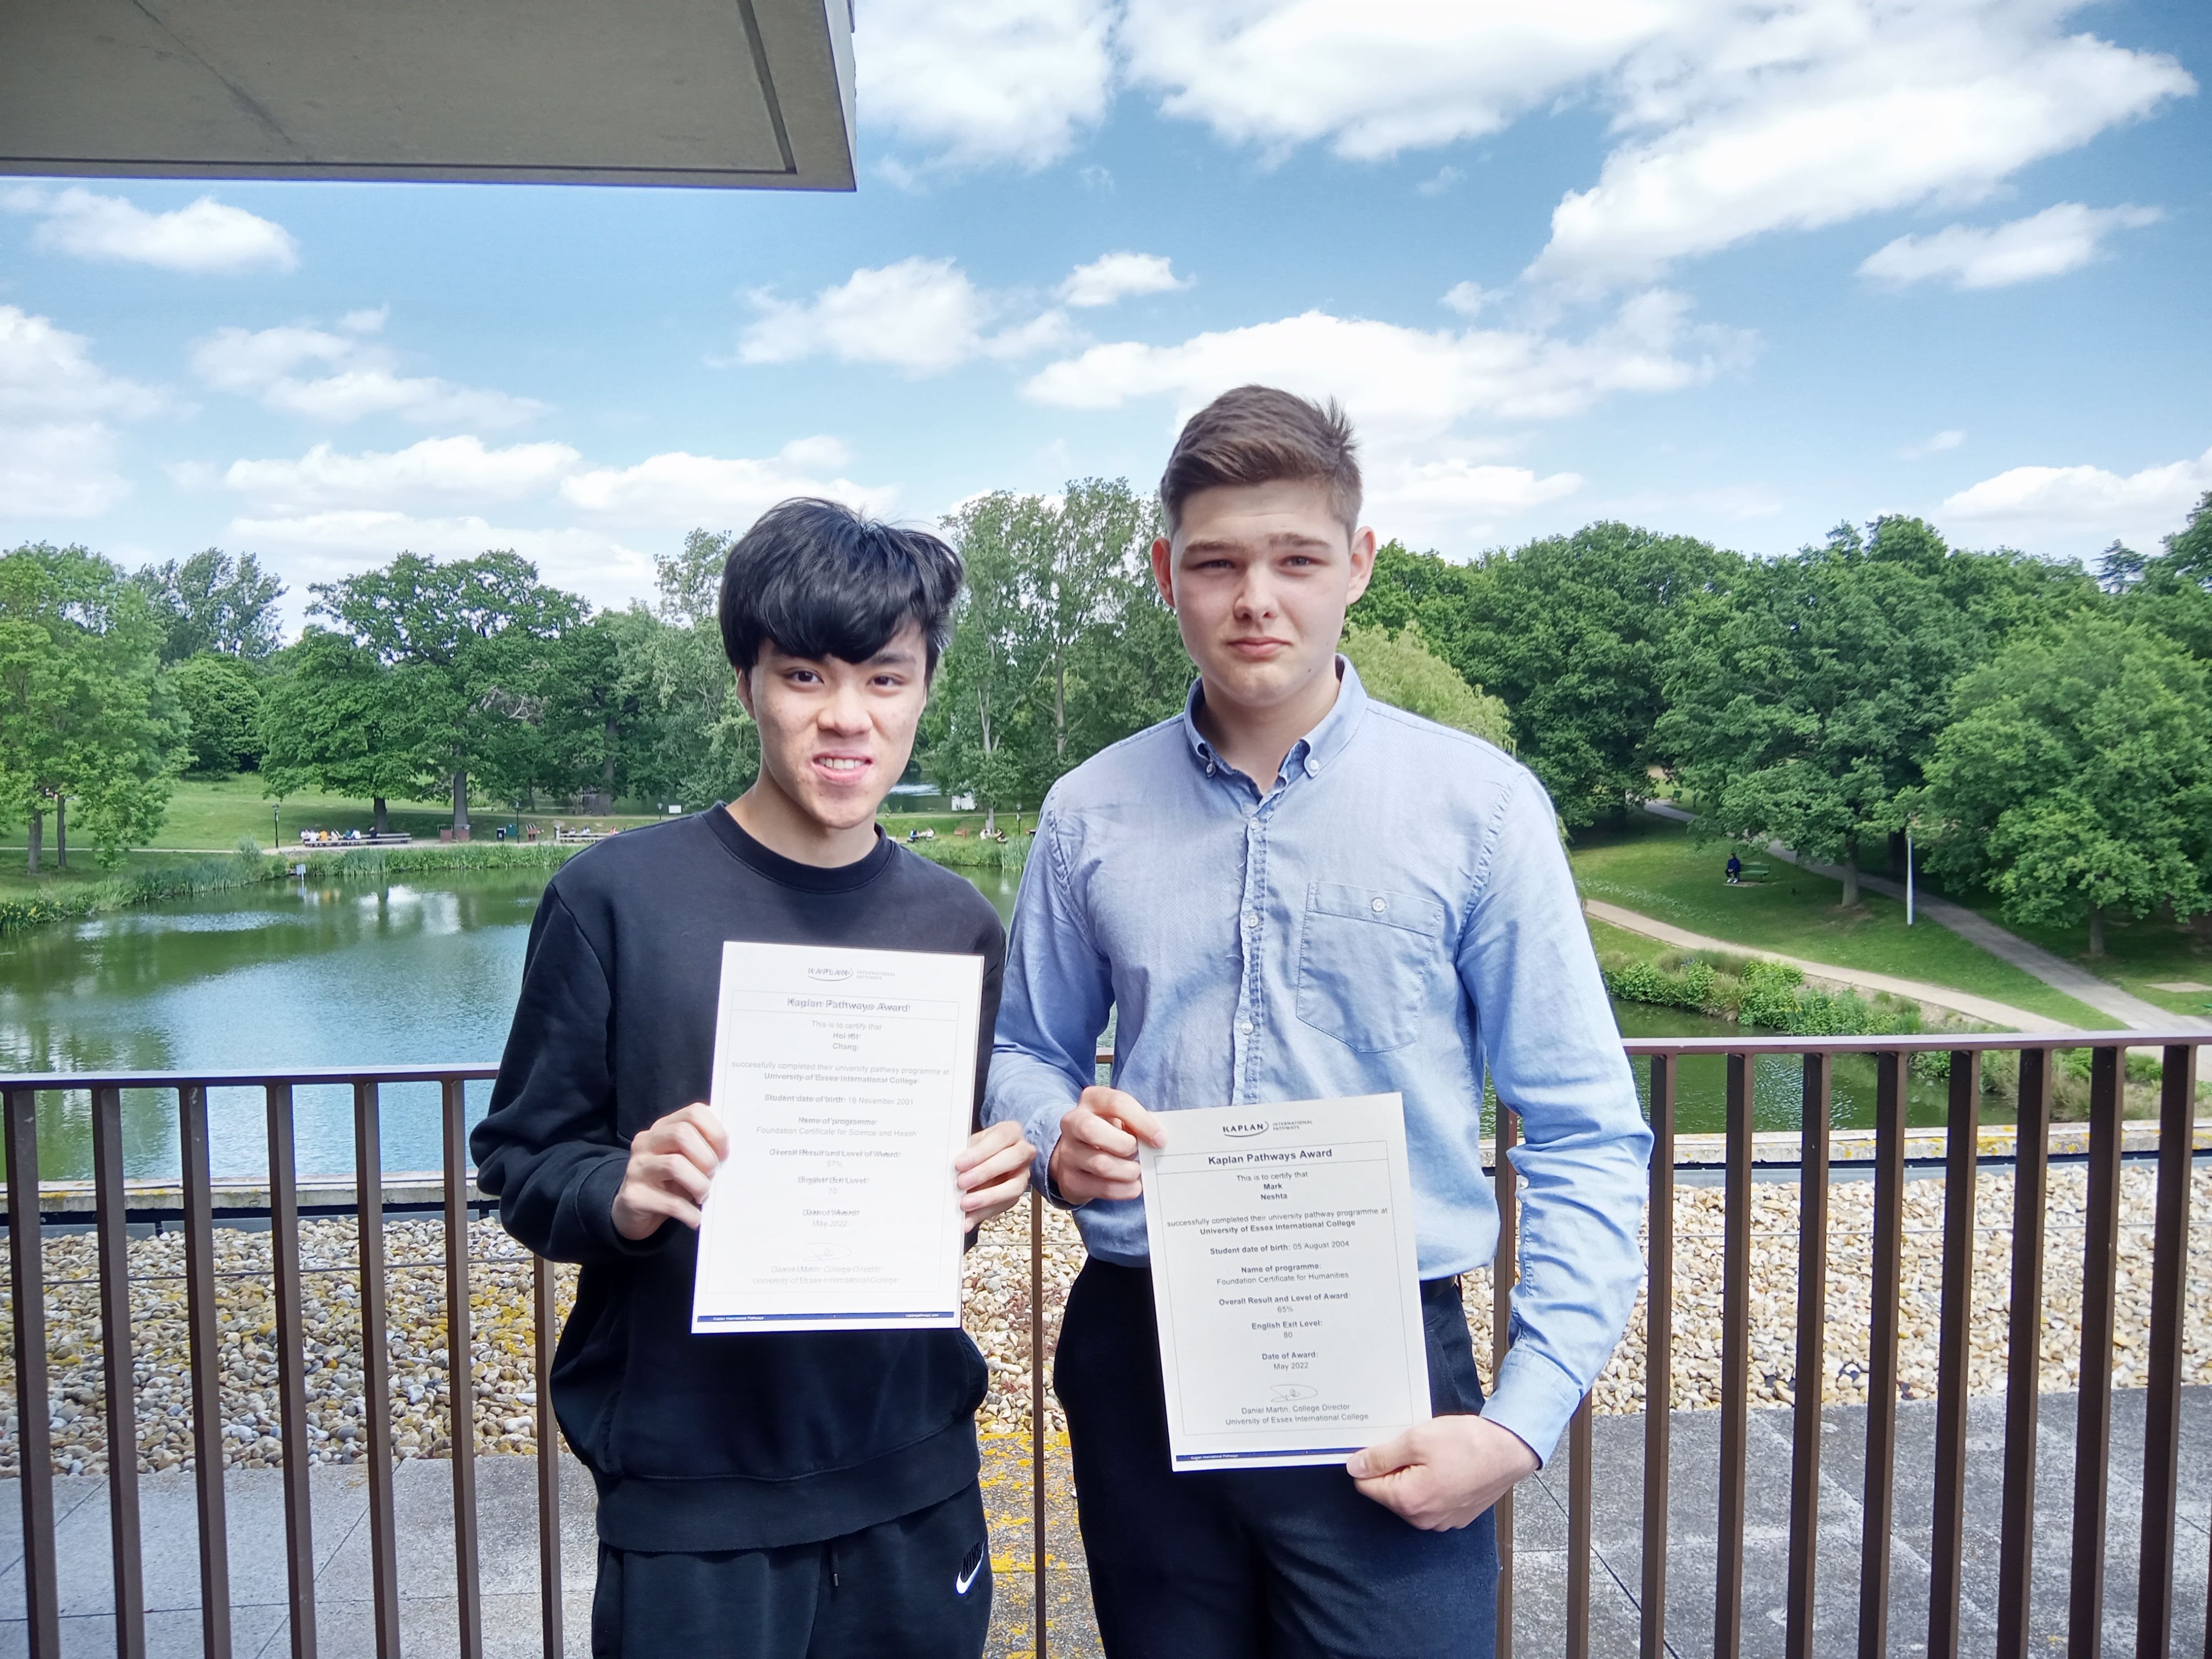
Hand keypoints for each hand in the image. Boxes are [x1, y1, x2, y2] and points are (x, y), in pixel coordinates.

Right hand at [611, 1103, 727, 1240]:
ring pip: (675, 1165)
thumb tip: (732, 1153)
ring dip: (699, 1184)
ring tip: (704, 1196)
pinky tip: (695, 1217)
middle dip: (706, 1157)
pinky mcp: (633, 1195)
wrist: (634, 1211)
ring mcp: (637, 1168)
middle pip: (682, 1134)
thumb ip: (703, 1149)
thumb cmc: (669, 1183)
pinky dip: (690, 1213)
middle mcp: (646, 1142)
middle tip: (712, 1175)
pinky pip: (670, 1202)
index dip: (715, 1132)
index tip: (725, 1154)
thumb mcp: (686, 1160)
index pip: (693, 1113)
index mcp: (663, 1128)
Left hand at [955, 1120, 1036, 1224]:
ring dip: (988, 1197)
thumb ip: (964, 1153)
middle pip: (1012, 1159)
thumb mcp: (972, 1144)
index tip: (960, 1163)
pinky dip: (983, 1214)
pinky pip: (1003, 1206)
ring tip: (966, 1204)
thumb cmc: (980, 1148)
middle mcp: (1022, 1152)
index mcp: (1010, 1132)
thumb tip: (948, 1169)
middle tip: (962, 1182)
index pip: (1000, 1138)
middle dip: (985, 1172)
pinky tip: (968, 1219)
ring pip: (1014, 1186)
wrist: (988, 1159)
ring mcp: (1023, 1174)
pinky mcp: (1016, 1195)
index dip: (980, 1152)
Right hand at [1047, 1087, 1166, 1202]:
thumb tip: (1159, 1140)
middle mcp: (1073, 1122)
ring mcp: (1068, 1152)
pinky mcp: (1071, 1180)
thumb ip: (1137, 1124)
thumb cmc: (1109, 1132)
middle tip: (1138, 1152)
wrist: (1078, 1156)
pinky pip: (1102, 1188)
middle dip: (1124, 1145)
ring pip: (1101, 1164)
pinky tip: (1133, 1186)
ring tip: (1136, 1170)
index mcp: (1091, 1099)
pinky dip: (1124, 1190)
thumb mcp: (1121, 1119)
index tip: (1160, 1139)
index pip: (1116, 1103)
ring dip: (1128, 1171)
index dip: (1142, 1121)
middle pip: (1092, 1130)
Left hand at [1346, 1415, 1539, 1530]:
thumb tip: (1354, 1467)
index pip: (1366, 1486)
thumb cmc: (1467, 1443)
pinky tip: (1446, 1466)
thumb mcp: (1416, 1440)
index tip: (1383, 1445)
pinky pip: (1431, 1501)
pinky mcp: (1455, 1517)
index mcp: (1408, 1501)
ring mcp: (1441, 1522)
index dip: (1370, 1462)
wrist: (1510, 1451)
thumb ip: (1381, 1456)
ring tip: (1433, 1454)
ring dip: (1413, 1476)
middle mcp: (1423, 1519)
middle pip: (1388, 1493)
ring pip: (1410, 1497)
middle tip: (1413, 1446)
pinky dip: (1432, 1484)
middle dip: (1394, 1468)